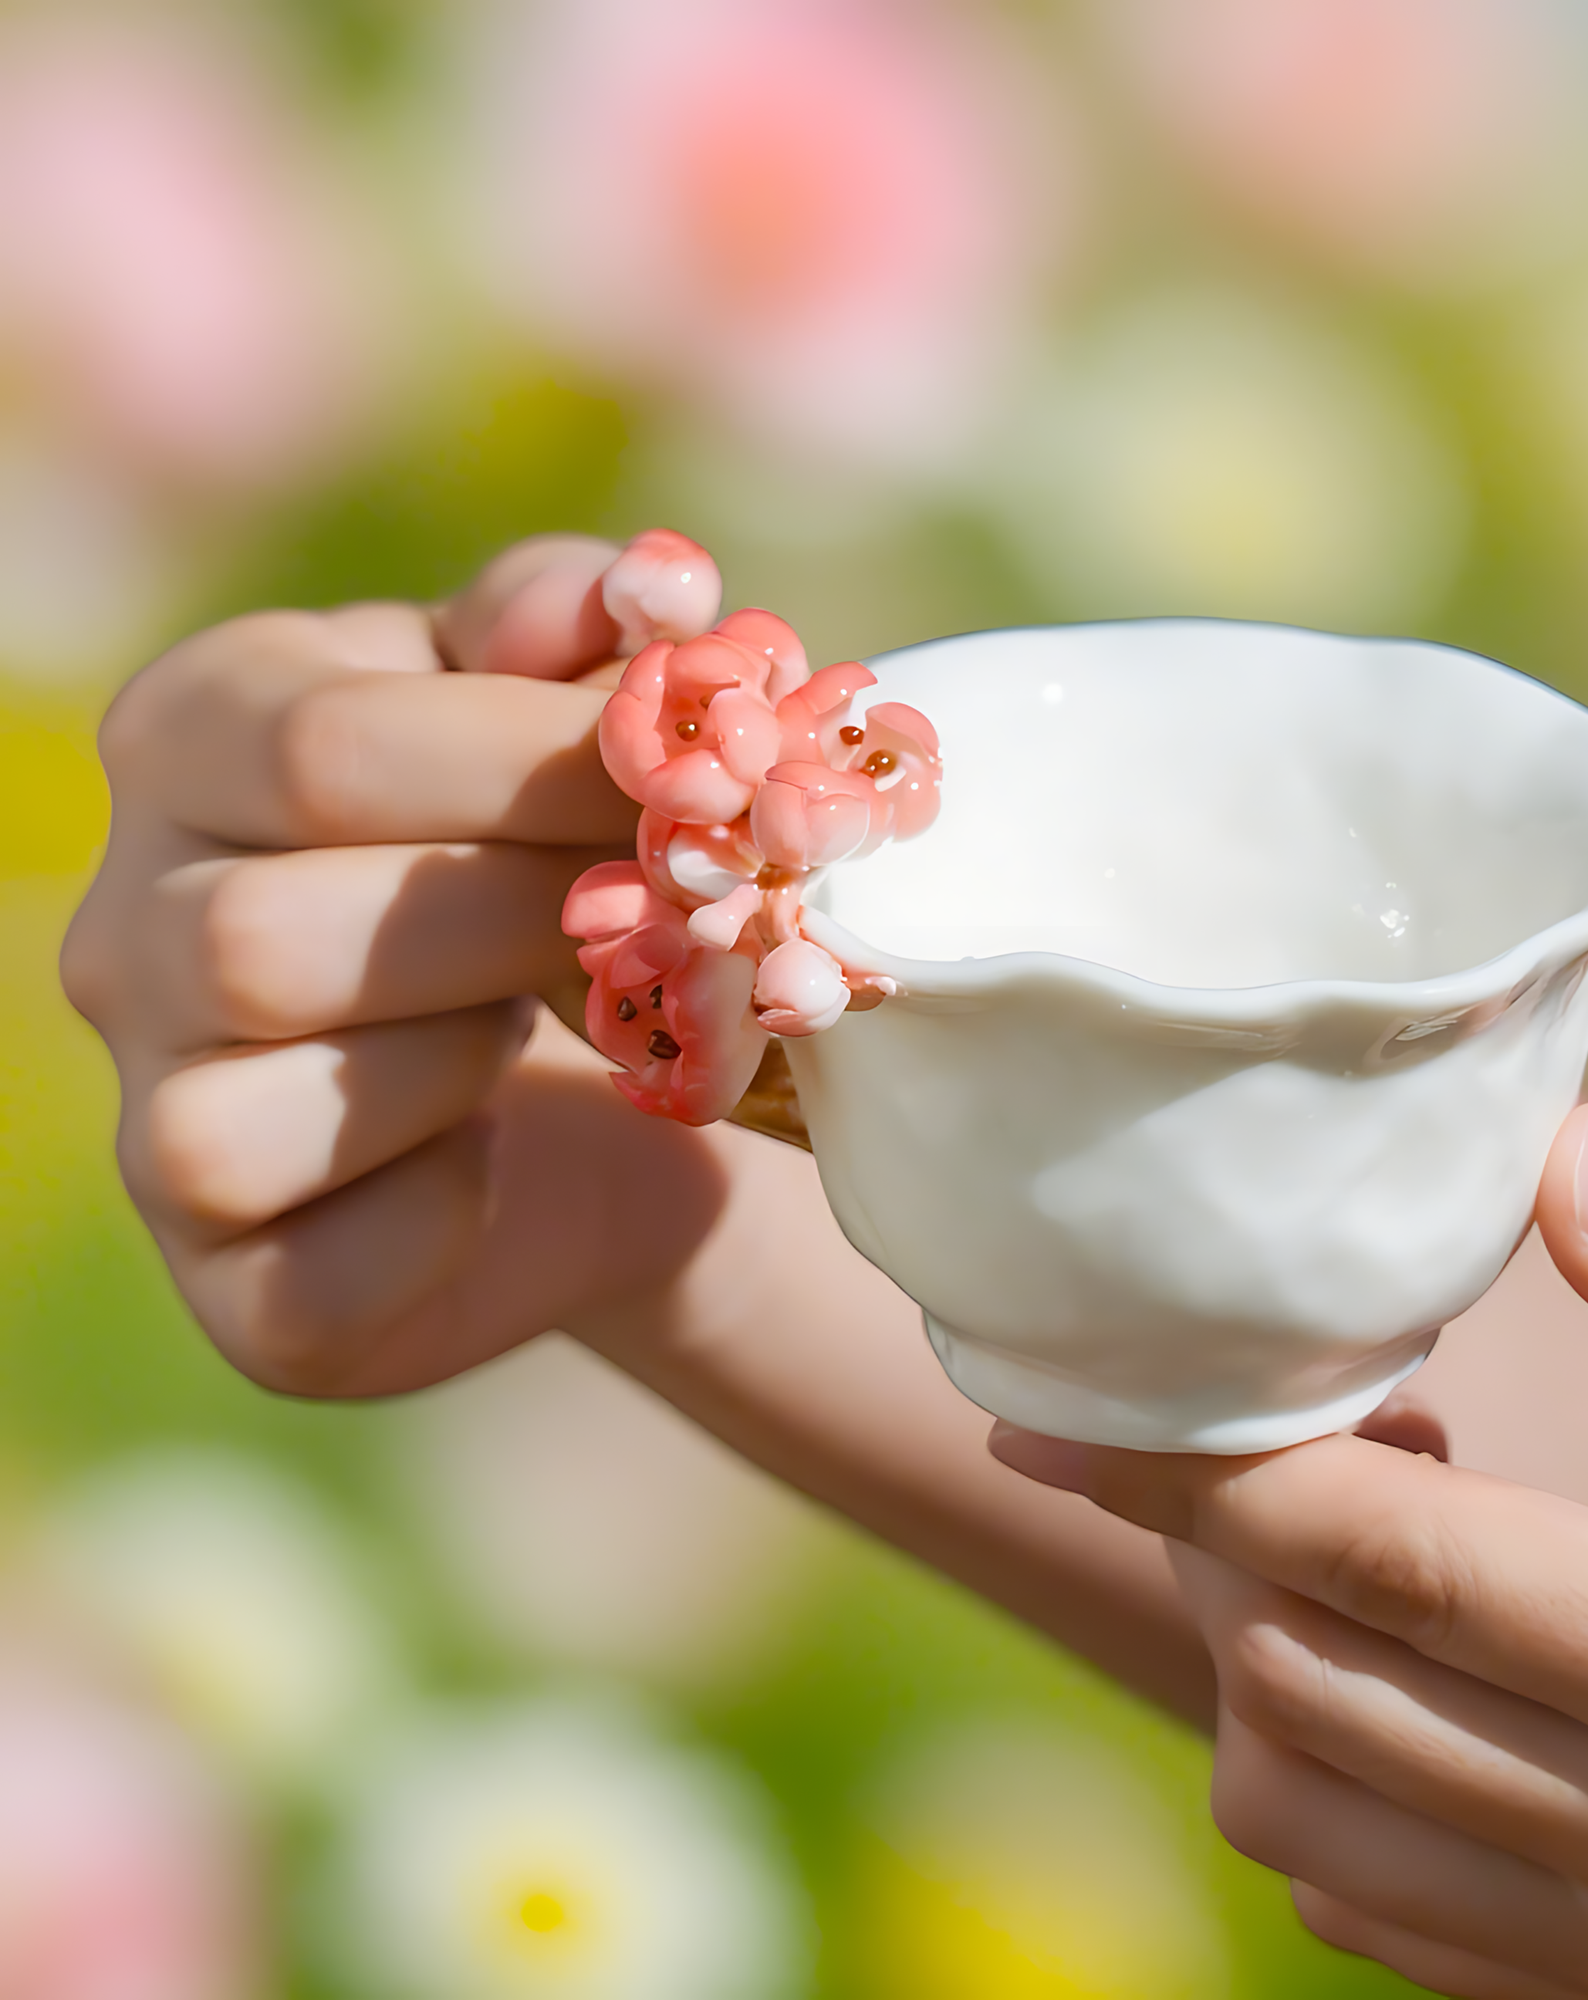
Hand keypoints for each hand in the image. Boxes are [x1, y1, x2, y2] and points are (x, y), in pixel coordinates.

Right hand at [61, 535, 730, 1396]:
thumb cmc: (551, 859)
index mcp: (191, 738)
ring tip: (584, 1013)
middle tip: (676, 910)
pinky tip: (508, 1154)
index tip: (696, 785)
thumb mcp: (555, 712)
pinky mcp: (236, 1286)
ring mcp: (153, 1118)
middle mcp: (128, 927)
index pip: (318, 745)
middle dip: (519, 919)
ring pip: (273, 1095)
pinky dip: (452, 1211)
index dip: (531, 765)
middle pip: (275, 929)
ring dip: (476, 1054)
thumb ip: (583, 632)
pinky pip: (329, 1267)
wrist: (589, 1089)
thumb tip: (658, 591)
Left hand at [992, 1101, 1587, 1996]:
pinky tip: (1404, 1665)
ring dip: (1263, 1656)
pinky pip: (1380, 1920)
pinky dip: (1324, 1783)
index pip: (1387, 1561)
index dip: (1195, 1465)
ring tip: (1363, 1522)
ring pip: (1311, 1821)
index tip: (1057, 1398)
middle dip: (1223, 1534)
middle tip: (1276, 1403)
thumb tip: (1570, 1172)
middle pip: (1310, 1684)